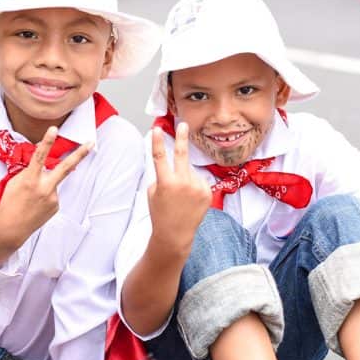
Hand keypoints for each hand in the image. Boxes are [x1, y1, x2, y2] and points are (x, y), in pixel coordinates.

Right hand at [0, 126, 92, 264]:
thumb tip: (41, 166)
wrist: (12, 229)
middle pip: (65, 168)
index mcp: (30, 180)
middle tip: (91, 143)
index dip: (47, 142)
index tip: (54, 129)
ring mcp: (53, 198)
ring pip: (52, 183)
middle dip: (79, 154)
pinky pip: (52, 194)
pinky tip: (36, 204)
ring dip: (44, 185)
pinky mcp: (56, 206)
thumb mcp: (14, 183)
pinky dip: (45, 195)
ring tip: (31, 199)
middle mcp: (44, 188)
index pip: (39, 156)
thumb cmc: (9, 205)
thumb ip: (28, 172)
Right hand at [148, 123, 211, 251]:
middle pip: (182, 154)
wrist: (175, 234)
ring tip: (182, 197)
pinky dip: (194, 186)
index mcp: (165, 182)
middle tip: (183, 125)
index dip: (157, 141)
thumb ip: (162, 176)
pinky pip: (199, 181)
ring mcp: (196, 188)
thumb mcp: (152, 193)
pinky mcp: (207, 192)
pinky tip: (190, 199)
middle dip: (181, 138)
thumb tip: (175, 165)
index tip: (157, 129)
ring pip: (190, 172)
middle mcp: (182, 183)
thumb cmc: (161, 213)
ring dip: (185, 178)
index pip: (159, 157)